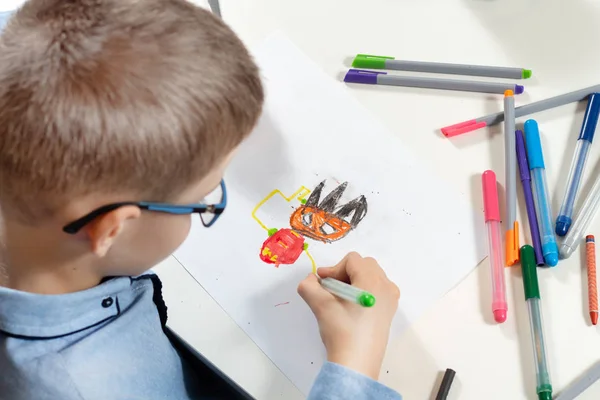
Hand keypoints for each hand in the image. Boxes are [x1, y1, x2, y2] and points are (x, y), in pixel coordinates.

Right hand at [297, 252, 399, 379]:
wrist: (356, 363)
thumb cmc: (341, 331)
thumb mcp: (320, 305)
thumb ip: (309, 285)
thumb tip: (311, 279)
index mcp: (373, 281)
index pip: (352, 260)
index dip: (334, 268)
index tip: (322, 283)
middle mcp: (386, 286)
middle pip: (364, 265)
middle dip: (344, 273)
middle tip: (330, 289)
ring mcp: (391, 299)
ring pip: (371, 276)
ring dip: (353, 281)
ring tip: (339, 299)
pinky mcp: (389, 311)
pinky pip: (376, 289)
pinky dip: (362, 291)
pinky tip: (350, 308)